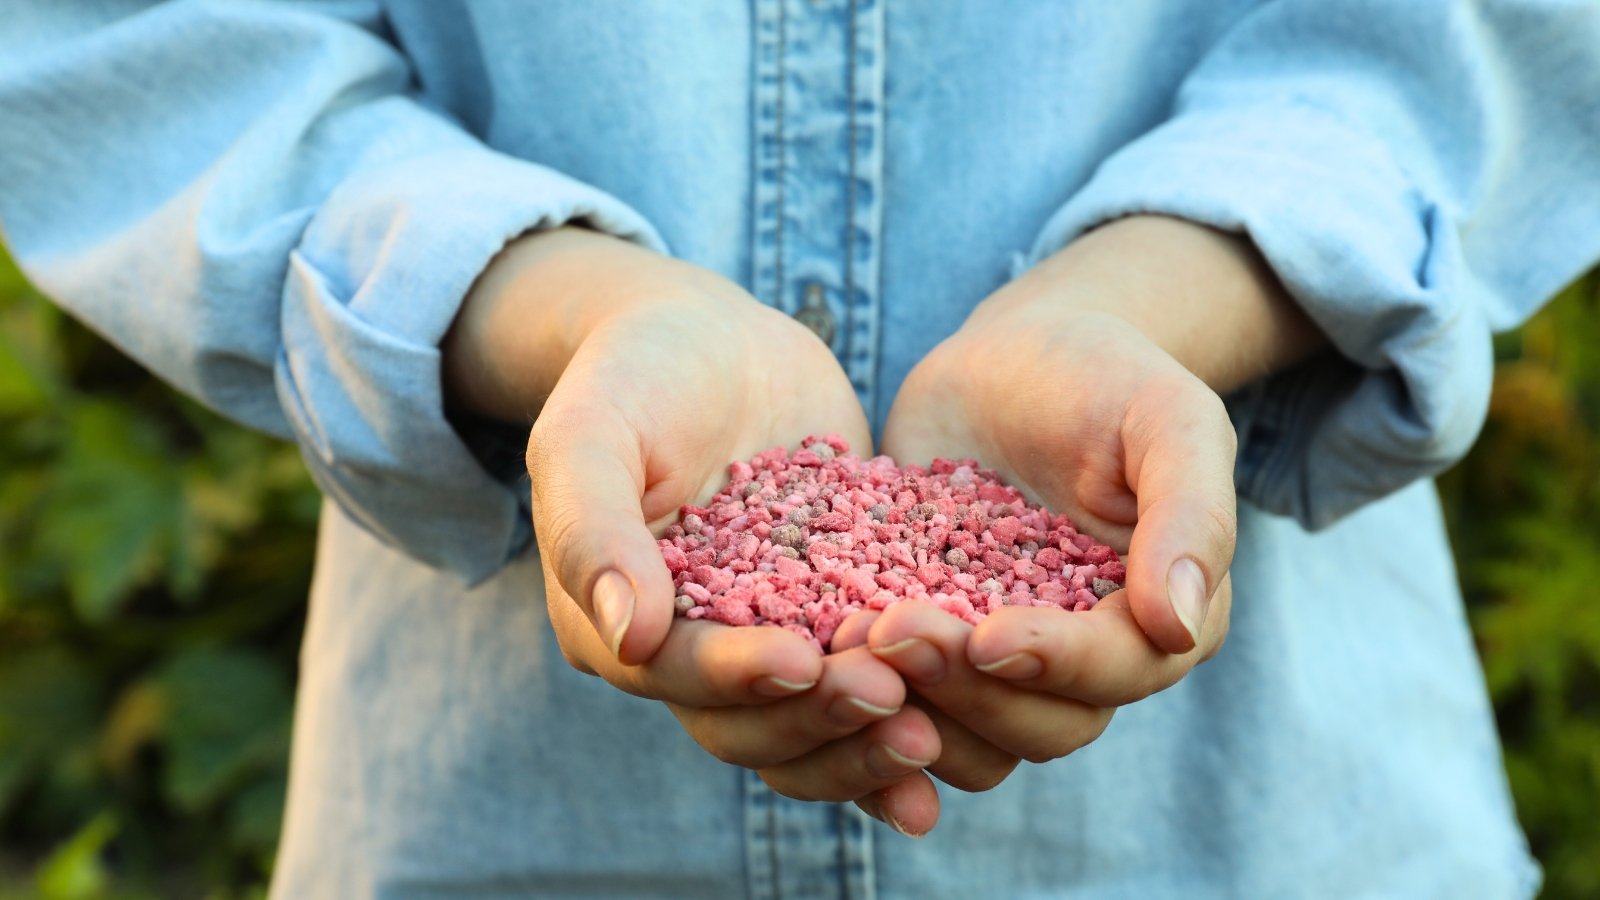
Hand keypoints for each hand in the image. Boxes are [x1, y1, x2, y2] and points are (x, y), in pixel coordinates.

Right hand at [442, 228, 939, 811]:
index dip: (737, 678)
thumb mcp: (591, 432)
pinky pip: (870, 686)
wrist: (714, 343)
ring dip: (869, 743)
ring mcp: (768, 643)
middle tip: (894, 700)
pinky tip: (965, 722)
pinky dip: (912, 713)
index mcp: (613, 626)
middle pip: (751, 727)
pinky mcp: (835, 621)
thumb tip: (628, 636)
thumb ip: (594, 529)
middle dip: (821, 721)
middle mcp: (689, 657)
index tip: (801, 661)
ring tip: (936, 733)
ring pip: (815, 729)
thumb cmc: (634, 376)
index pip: (676, 676)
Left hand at [857, 216, 1322, 823]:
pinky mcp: (934, 647)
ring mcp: (1004, 663)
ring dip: (912, 710)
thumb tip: (1180, 625)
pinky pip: (907, 708)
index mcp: (1160, 620)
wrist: (1012, 358)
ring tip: (846, 646)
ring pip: (971, 739)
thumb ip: (1189, 513)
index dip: (1054, 666)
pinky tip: (817, 661)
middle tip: (889, 631)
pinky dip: (866, 703)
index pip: (1117, 673)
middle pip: (1041, 727)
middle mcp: (1088, 663)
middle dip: (966, 691)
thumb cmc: (1105, 375)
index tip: (985, 637)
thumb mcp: (1167, 417)